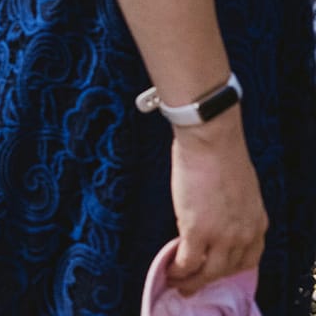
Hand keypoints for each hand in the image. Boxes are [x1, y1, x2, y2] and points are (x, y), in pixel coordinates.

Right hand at [168, 116, 267, 294]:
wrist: (212, 141)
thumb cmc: (221, 154)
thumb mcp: (240, 190)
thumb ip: (233, 211)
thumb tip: (215, 217)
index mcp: (257, 223)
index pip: (248, 259)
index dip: (230, 269)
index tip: (216, 271)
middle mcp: (244, 235)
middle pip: (227, 270)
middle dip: (208, 280)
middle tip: (193, 285)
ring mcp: (222, 236)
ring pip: (208, 271)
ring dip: (191, 280)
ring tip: (178, 282)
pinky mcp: (197, 231)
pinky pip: (188, 261)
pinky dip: (178, 270)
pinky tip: (169, 270)